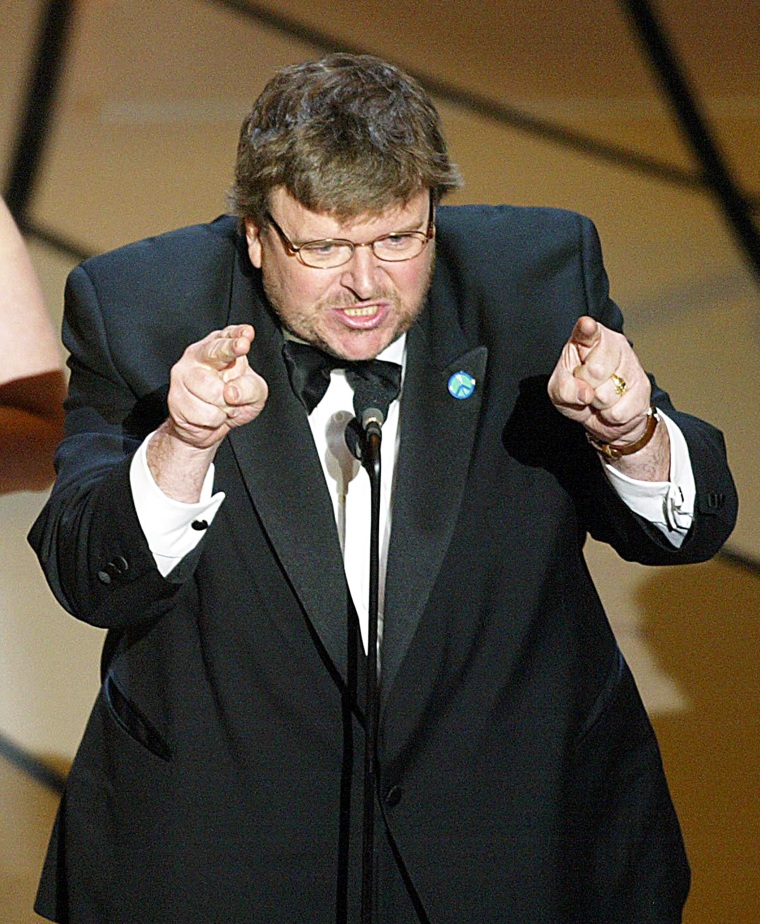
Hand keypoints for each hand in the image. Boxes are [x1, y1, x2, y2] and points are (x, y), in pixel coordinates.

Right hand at [167, 324, 267, 449]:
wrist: (210, 426)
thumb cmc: (234, 401)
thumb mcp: (255, 393)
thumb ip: (251, 387)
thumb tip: (231, 392)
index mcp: (219, 347)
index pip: (228, 337)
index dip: (237, 335)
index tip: (246, 336)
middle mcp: (198, 355)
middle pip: (214, 352)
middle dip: (228, 349)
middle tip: (242, 346)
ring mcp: (184, 375)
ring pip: (213, 392)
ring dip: (226, 406)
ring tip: (222, 405)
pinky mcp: (175, 397)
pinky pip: (205, 414)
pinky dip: (214, 420)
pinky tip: (210, 414)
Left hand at [548, 316, 650, 444]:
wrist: (604, 415)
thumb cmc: (579, 393)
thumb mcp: (559, 391)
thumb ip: (564, 388)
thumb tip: (585, 393)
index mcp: (589, 340)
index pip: (588, 332)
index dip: (587, 329)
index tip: (586, 325)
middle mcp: (615, 346)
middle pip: (596, 371)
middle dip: (586, 386)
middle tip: (586, 386)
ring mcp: (632, 366)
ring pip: (607, 395)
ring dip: (597, 404)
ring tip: (598, 397)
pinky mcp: (644, 389)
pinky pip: (618, 412)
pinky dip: (609, 416)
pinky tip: (612, 406)